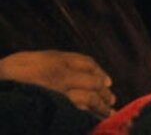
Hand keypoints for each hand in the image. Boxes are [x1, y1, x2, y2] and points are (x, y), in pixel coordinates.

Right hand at [0, 51, 114, 117]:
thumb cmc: (8, 74)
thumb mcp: (28, 59)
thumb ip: (49, 61)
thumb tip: (65, 67)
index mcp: (55, 60)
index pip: (86, 62)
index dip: (98, 71)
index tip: (106, 81)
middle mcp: (62, 75)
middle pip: (92, 81)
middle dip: (103, 91)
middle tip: (111, 99)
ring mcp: (60, 94)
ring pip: (89, 99)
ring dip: (101, 106)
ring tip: (108, 112)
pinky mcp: (56, 110)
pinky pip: (77, 113)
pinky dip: (87, 116)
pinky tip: (93, 120)